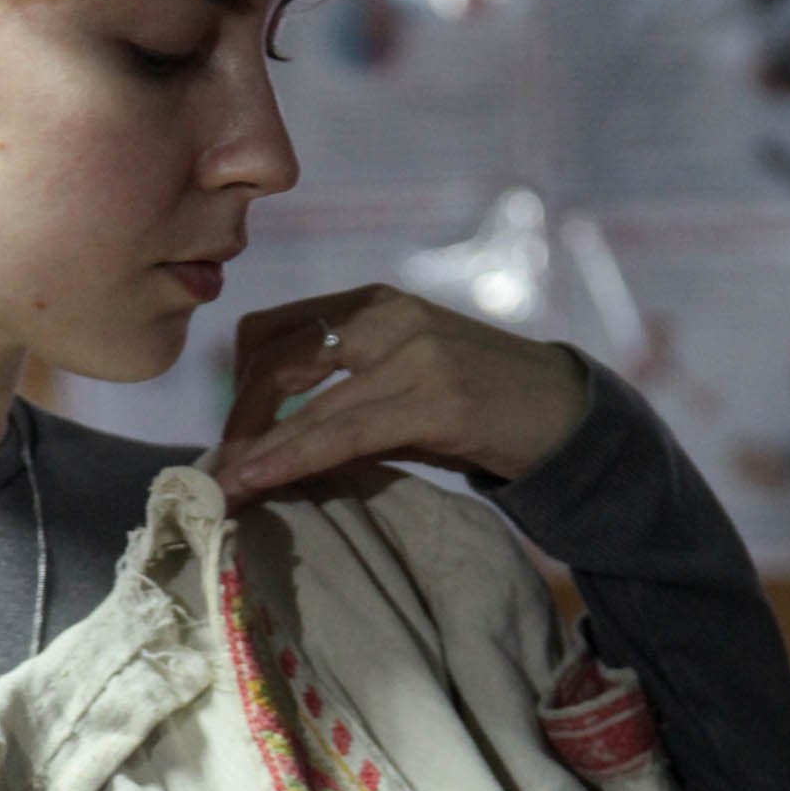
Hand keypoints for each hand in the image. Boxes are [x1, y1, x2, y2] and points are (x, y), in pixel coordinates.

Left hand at [209, 287, 589, 501]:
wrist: (568, 416)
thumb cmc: (480, 410)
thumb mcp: (403, 392)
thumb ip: (342, 404)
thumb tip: (267, 448)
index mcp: (372, 303)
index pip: (272, 330)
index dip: (236, 386)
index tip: (229, 437)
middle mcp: (388, 315)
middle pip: (276, 357)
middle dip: (237, 418)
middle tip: (222, 471)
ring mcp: (414, 352)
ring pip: (305, 401)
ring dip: (254, 447)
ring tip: (225, 487)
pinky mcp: (438, 399)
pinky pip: (343, 432)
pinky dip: (293, 458)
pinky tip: (262, 481)